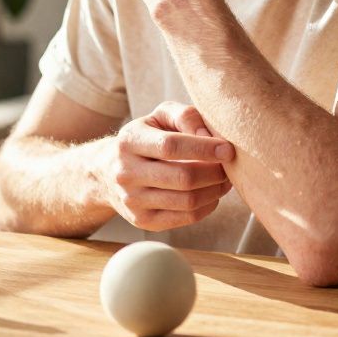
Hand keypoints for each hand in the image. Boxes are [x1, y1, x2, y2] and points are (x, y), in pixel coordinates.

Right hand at [95, 101, 233, 231]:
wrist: (108, 172)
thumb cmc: (146, 138)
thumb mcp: (160, 117)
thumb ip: (186, 116)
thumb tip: (210, 137)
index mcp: (129, 141)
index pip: (171, 146)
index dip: (204, 148)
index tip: (228, 150)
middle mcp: (126, 173)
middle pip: (182, 178)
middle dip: (214, 173)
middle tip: (229, 167)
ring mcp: (132, 200)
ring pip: (187, 201)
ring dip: (215, 190)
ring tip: (224, 180)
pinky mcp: (143, 221)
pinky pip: (186, 218)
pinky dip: (207, 207)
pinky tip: (211, 194)